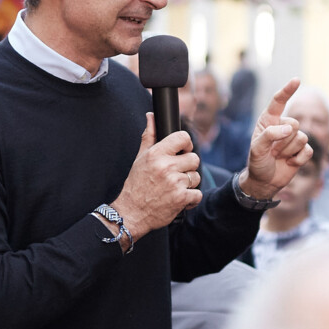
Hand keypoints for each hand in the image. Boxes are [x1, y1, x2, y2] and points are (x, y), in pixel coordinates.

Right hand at [112, 113, 202, 235]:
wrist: (131, 212)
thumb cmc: (136, 184)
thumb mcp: (140, 158)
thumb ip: (148, 136)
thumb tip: (151, 116)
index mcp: (156, 154)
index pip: (183, 138)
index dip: (186, 144)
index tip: (183, 151)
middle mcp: (166, 167)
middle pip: (194, 158)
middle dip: (188, 166)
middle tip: (177, 173)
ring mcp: (175, 183)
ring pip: (196, 176)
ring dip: (189, 183)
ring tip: (175, 187)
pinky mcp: (181, 199)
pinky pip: (197, 194)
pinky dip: (191, 198)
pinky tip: (180, 199)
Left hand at [241, 82, 313, 200]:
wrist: (264, 181)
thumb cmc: (257, 162)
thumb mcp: (256, 149)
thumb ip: (269, 135)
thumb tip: (289, 128)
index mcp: (269, 120)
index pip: (279, 101)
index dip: (288, 90)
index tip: (297, 80)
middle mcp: (283, 126)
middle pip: (295, 124)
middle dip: (283, 141)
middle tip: (273, 151)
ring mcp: (294, 138)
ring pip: (302, 138)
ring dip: (288, 151)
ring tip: (279, 157)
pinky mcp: (303, 151)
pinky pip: (308, 151)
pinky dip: (298, 160)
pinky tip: (289, 163)